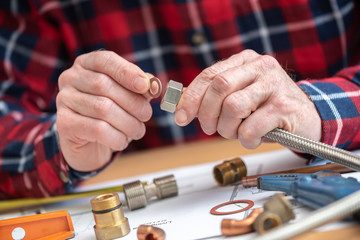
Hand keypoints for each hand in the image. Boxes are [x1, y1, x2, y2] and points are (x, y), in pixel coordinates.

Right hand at [56, 51, 152, 170]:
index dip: (127, 72)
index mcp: (86, 64)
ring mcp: (64, 100)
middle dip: (132, 102)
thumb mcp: (128, 97)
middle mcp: (70, 78)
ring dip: (128, 122)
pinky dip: (116, 136)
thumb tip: (153, 85)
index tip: (145, 86)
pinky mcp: (64, 123)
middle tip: (146, 115)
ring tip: (138, 130)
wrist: (88, 144)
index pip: (105, 60)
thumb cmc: (111, 114)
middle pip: (104, 85)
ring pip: (102, 108)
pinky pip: (97, 129)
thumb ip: (141, 88)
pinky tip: (122, 141)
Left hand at [175, 50, 320, 148]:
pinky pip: (251, 127)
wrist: (306, 116)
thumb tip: (181, 105)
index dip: (191, 98)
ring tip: (236, 132)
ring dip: (227, 128)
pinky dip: (245, 139)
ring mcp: (274, 85)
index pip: (209, 75)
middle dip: (207, 114)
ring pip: (233, 107)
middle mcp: (261, 67)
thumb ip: (214, 96)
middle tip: (211, 129)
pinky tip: (253, 138)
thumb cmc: (267, 107)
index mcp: (245, 60)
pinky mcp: (285, 107)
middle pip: (219, 88)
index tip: (181, 117)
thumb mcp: (240, 94)